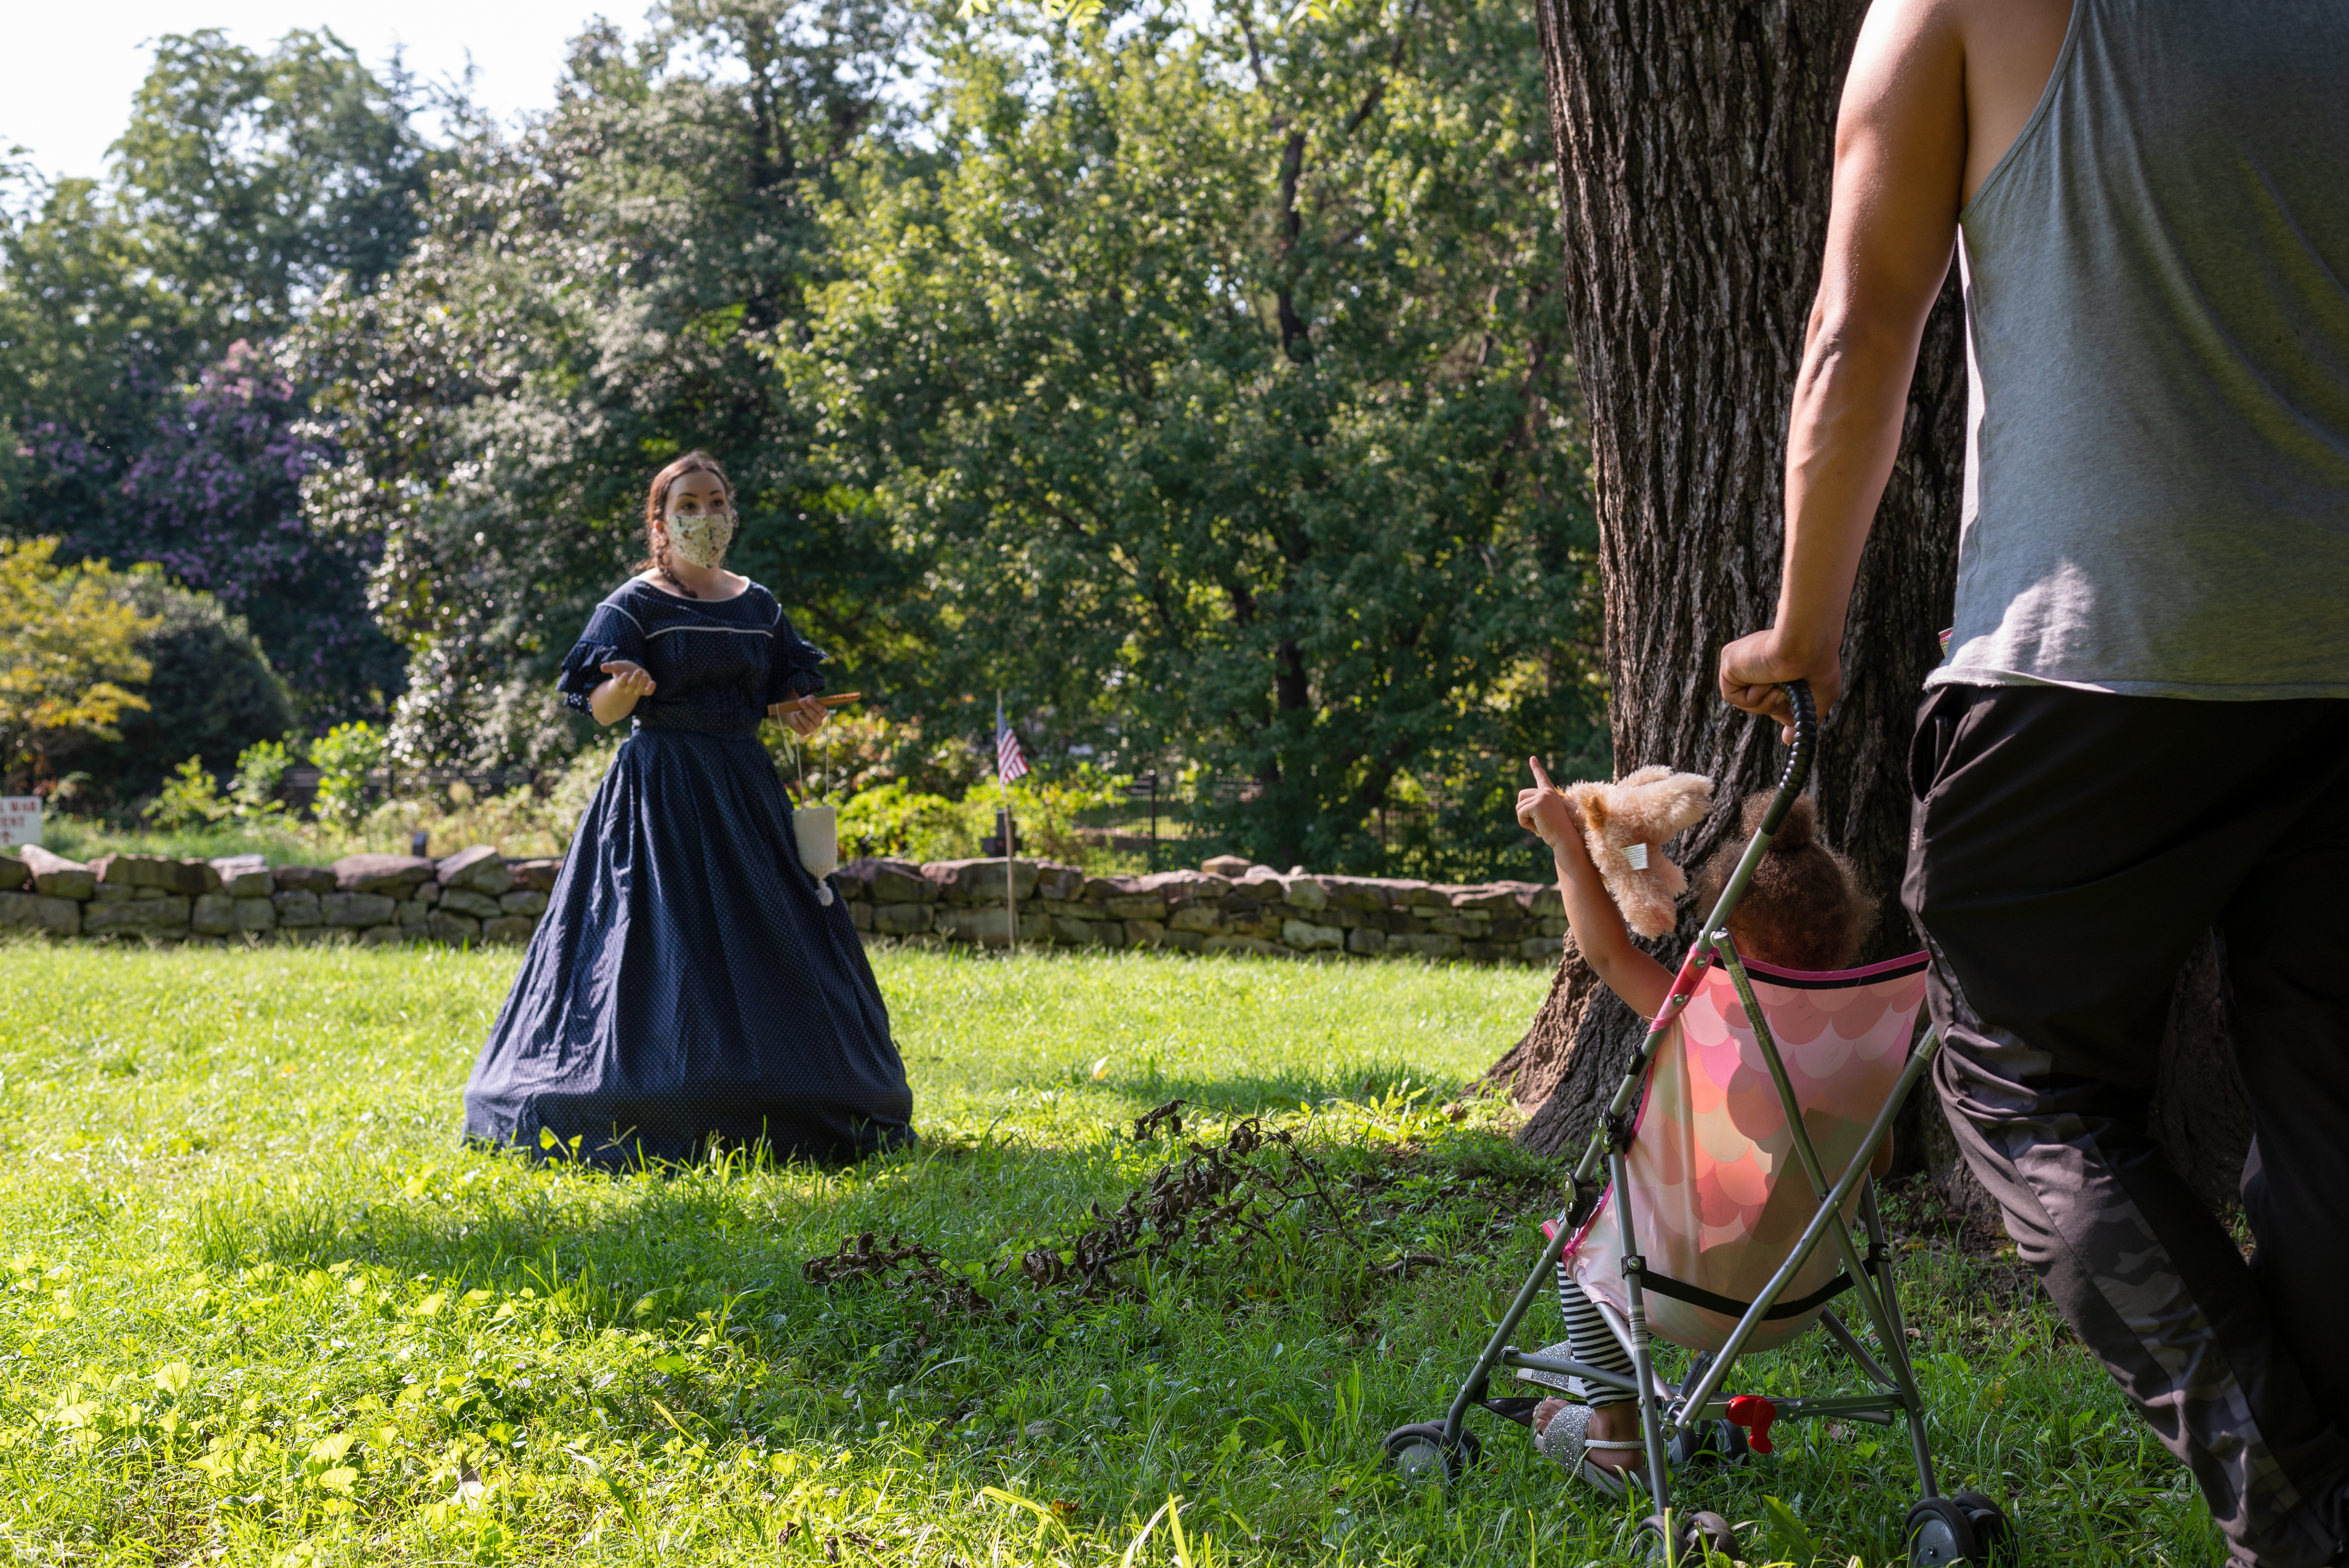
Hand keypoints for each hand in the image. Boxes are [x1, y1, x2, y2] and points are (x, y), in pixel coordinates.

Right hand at [599, 659, 656, 698]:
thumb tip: (602, 667)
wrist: (632, 673)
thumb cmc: (622, 669)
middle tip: (638, 671)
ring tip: (645, 676)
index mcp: (620, 683)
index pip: (621, 683)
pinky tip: (653, 682)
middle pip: (631, 686)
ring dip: (643, 684)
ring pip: (639, 690)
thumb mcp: (616, 667)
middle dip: (635, 679)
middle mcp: (628, 688)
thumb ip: (609, 667)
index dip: (623, 679)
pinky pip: (648, 692)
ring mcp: (637, 689)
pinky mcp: (645, 690)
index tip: (626, 673)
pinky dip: (651, 689)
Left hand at [768, 694, 826, 736]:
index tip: (808, 700)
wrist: (793, 714)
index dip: (816, 705)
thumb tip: (811, 698)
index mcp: (822, 714)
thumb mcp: (806, 700)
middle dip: (807, 708)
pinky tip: (793, 715)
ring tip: (797, 711)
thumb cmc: (802, 706)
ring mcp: (812, 729)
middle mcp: (818, 722)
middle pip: (815, 717)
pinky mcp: (804, 732)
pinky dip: (795, 719)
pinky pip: (798, 726)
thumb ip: (809, 698)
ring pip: (807, 724)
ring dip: (801, 715)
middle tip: (800, 701)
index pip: (822, 711)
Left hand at [1514, 757, 1580, 850]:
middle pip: (1521, 796)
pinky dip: (1524, 823)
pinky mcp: (1537, 804)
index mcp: (1550, 793)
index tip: (1532, 758)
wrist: (1565, 838)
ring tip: (1539, 825)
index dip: (1536, 767)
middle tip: (1537, 821)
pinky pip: (1520, 813)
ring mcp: (1542, 797)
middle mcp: (1546, 792)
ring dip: (1524, 819)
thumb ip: (1537, 808)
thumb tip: (1521, 808)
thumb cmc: (1556, 831)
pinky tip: (1536, 827)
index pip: (1542, 778)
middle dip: (1523, 810)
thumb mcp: (1546, 816)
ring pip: (1519, 807)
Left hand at [1718, 627, 1839, 741]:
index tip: (1790, 713)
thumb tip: (1788, 741)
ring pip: (1746, 702)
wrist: (1807, 646)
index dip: (1779, 708)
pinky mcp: (1729, 661)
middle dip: (1774, 707)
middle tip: (1787, 695)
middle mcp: (1757, 660)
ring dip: (1766, 702)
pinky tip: (1766, 680)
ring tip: (1779, 683)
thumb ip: (1799, 720)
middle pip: (1757, 702)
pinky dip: (1752, 697)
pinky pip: (1733, 697)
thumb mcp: (1815, 698)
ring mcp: (1743, 661)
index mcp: (1776, 662)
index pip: (1769, 694)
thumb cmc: (1818, 665)